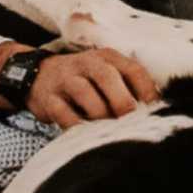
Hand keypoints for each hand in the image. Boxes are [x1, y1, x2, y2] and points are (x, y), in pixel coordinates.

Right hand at [24, 47, 158, 125]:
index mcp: (107, 57)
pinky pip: (63, 112)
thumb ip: (127, 86)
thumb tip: (153, 110)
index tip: (155, 110)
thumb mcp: (105, 73)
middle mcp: (87, 63)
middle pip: (107, 76)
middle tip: (130, 120)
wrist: (38, 75)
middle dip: (122, 100)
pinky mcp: (48, 98)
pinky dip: (76, 125)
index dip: (147, 89)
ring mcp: (66, 79)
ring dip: (99, 114)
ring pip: (85, 93)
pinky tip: (85, 135)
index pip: (132, 68)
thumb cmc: (83, 79)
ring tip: (108, 129)